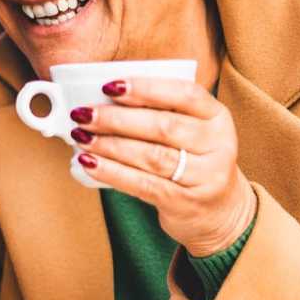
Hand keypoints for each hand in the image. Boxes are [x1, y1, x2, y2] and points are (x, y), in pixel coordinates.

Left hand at [70, 77, 256, 254]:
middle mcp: (218, 145)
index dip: (146, 88)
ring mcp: (205, 176)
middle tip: (83, 114)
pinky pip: (142, 184)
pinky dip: (111, 172)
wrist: (218, 212)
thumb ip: (160, 112)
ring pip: (151, 156)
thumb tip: (101, 99)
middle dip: (116, 119)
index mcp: (218, 117)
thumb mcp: (191, 131)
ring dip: (109, 145)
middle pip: (163, 126)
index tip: (109, 86)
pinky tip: (89, 163)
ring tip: (81, 137)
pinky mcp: (185, 202)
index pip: (185, 94)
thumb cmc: (192, 161)